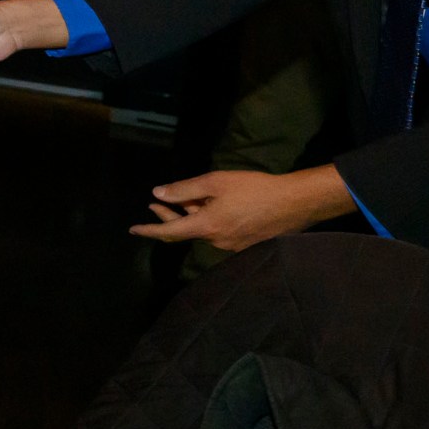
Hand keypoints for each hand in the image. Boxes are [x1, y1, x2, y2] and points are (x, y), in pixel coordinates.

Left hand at [128, 165, 356, 250]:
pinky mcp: (246, 245)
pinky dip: (209, 221)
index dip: (148, 230)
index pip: (169, 232)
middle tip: (155, 205)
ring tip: (187, 199)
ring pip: (203, 231)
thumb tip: (158, 194)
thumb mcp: (216, 183)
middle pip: (185, 231)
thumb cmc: (254, 188)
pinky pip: (219, 233)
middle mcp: (216, 242)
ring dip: (191, 217)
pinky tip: (212, 207)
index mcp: (206, 226)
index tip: (133, 229)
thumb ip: (184, 190)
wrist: (295, 202)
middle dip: (167, 218)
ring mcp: (232, 246)